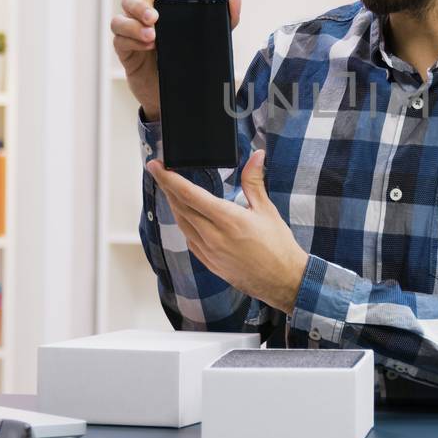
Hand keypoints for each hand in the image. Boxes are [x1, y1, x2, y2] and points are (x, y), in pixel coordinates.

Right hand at [110, 0, 240, 120]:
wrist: (179, 94)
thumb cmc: (190, 61)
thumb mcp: (210, 42)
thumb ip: (225, 21)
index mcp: (164, 12)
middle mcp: (144, 19)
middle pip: (129, 1)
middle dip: (138, 6)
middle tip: (154, 17)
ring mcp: (132, 35)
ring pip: (118, 20)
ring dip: (132, 25)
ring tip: (151, 37)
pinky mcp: (126, 53)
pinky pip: (119, 41)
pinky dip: (131, 41)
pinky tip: (146, 46)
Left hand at [145, 149, 306, 312]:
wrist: (282, 280)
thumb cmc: (278, 246)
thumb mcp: (267, 210)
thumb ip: (255, 181)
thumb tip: (256, 156)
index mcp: (228, 219)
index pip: (189, 194)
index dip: (169, 179)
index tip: (155, 166)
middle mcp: (214, 236)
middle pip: (180, 207)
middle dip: (168, 188)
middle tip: (161, 173)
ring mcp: (209, 251)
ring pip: (182, 224)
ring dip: (174, 206)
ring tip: (171, 192)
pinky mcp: (210, 263)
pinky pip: (190, 240)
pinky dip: (184, 225)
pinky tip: (187, 218)